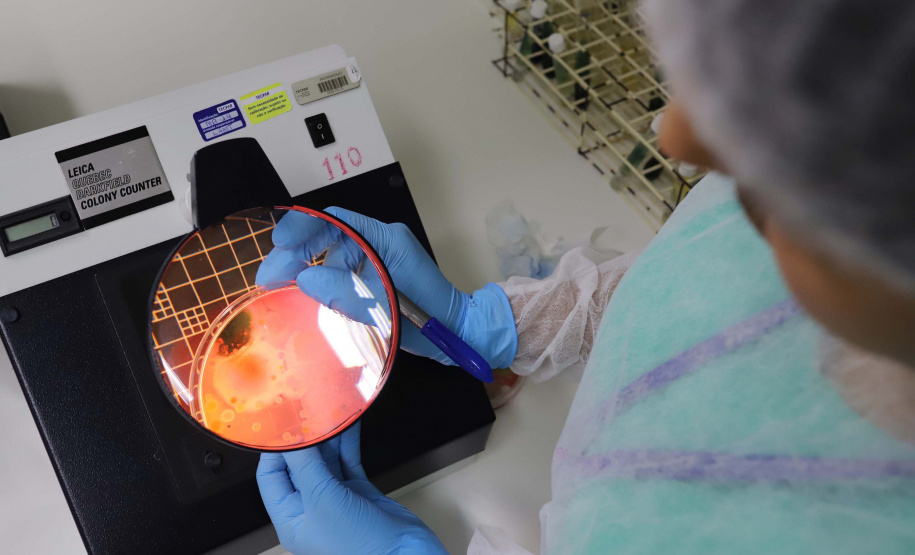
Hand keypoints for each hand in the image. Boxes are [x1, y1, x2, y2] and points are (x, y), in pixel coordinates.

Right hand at [256, 207, 516, 368]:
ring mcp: (379, 260)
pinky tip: (305, 295)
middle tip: (268, 276)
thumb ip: (345, 291)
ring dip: (305, 269)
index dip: (304, 227)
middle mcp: (381, 243)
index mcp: (386, 240)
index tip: (279, 243)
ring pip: (332, 256)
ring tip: (280, 287)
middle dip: (296, 252)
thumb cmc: (431, 320)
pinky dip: (322, 282)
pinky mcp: (378, 277)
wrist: (458, 334)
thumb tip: (304, 278)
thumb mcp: (384, 307)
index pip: (337, 220)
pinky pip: (343, 272)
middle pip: (329, 237)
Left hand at [256, 422, 446, 554]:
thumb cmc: (359, 546)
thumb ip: (306, 465)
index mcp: (291, 518)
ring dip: (329, 437)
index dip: (275, 449)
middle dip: (305, 439)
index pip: (271, 476)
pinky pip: (348, 461)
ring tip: (330, 412)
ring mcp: (335, 500)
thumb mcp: (323, 500)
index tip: (282, 423)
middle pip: (300, 465)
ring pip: (326, 460)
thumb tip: (290, 438)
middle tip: (308, 412)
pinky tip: (349, 425)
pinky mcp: (358, 492)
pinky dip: (348, 443)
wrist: (405, 554)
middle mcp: (310, 508)